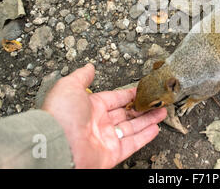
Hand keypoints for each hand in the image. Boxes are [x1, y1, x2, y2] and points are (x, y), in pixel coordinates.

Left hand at [42, 63, 166, 168]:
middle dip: (142, 107)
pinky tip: (155, 128)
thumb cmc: (60, 115)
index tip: (142, 90)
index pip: (115, 99)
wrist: (57, 145)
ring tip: (162, 111)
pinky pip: (132, 143)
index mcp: (90, 107)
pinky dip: (145, 136)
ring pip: (132, 127)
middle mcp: (98, 123)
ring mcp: (106, 139)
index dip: (128, 94)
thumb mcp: (69, 86)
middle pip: (126, 113)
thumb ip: (82, 76)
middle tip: (156, 100)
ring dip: (148, 119)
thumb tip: (89, 67)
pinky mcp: (112, 153)